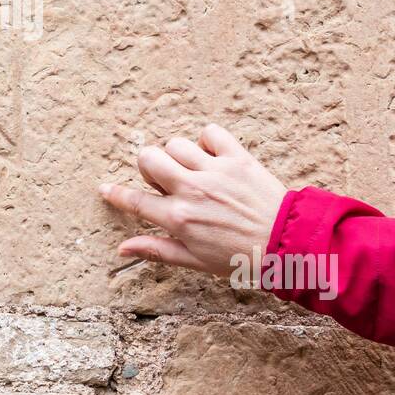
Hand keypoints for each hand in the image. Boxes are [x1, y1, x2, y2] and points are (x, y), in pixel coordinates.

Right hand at [101, 124, 286, 276]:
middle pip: (149, 158)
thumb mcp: (195, 261)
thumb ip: (157, 250)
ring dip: (178, 156)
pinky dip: (208, 140)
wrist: (288, 244)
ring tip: (193, 171)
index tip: (106, 189)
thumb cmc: (241, 258)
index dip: (116, 194)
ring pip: (176, 144)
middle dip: (149, 166)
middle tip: (165, 181)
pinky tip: (213, 157)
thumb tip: (123, 249)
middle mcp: (192, 190)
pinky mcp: (237, 158)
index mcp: (179, 219)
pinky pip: (211, 133)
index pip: (135, 201)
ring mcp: (214, 171)